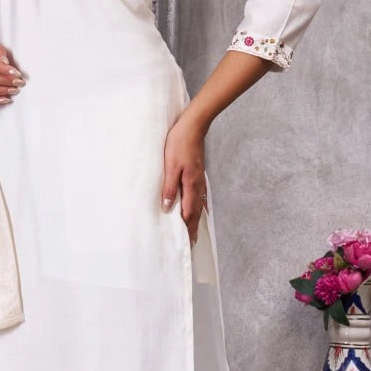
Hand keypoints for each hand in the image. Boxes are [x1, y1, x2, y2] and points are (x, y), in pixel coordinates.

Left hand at [162, 114, 207, 245]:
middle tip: (192, 244)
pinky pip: (201, 195)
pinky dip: (201, 206)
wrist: (193, 126)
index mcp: (190, 184)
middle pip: (195, 212)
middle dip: (192, 228)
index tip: (186, 243)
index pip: (188, 212)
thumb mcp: (170, 166)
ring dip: (196, 219)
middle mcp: (197, 185)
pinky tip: (202, 208)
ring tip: (195, 231)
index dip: (186, 228)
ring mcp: (200, 179)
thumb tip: (168, 207)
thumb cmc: (179, 143)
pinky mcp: (198, 173)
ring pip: (199, 204)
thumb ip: (169, 187)